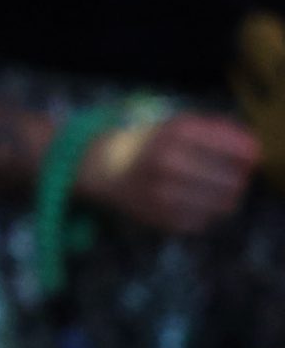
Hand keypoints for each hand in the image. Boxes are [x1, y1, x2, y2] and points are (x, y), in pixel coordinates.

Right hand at [75, 109, 260, 234]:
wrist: (96, 168)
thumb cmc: (144, 144)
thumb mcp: (172, 127)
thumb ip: (212, 131)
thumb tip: (251, 147)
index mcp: (172, 134)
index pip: (231, 148)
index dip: (246, 152)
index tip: (251, 154)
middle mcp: (169, 161)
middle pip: (232, 180)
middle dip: (237, 178)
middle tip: (232, 175)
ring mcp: (164, 192)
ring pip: (222, 204)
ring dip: (225, 197)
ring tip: (215, 190)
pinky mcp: (161, 218)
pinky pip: (203, 220)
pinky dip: (204, 212)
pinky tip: (191, 201)